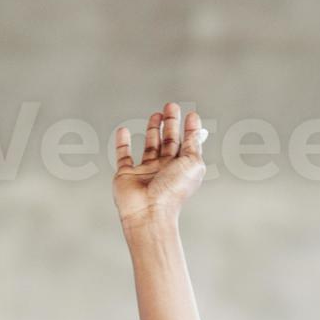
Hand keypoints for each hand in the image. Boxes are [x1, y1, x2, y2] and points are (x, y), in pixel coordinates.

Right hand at [113, 103, 208, 229]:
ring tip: (156, 114)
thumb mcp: (193, 163)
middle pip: (169, 142)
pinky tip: (123, 130)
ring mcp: (145, 172)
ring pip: (149, 146)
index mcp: (182, 168)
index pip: (187, 144)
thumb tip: (197, 128)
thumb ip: (194, 144)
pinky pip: (123, 156)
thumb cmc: (172, 192)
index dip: (190, 129)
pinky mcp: (126, 175)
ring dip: (152, 130)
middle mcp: (164, 170)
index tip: (190, 115)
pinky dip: (122, 143)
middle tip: (171, 107)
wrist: (149, 211)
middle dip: (171, 123)